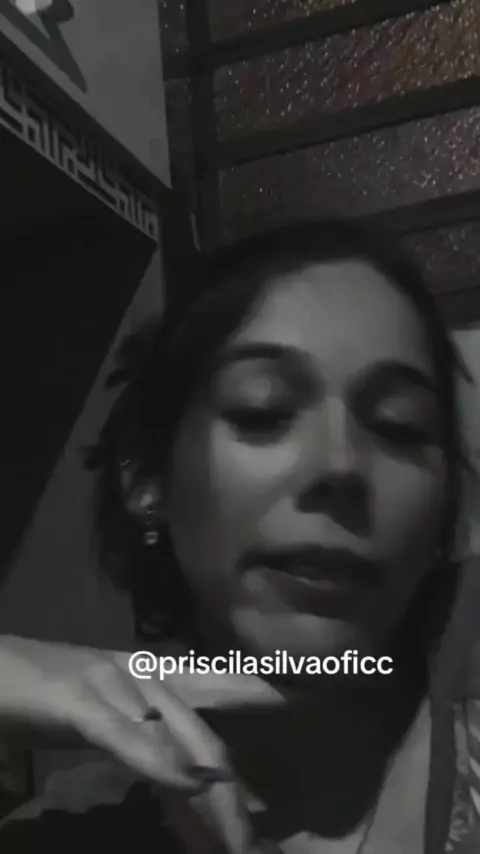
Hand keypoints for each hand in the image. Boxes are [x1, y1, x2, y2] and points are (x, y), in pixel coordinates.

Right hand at [0, 636, 283, 851]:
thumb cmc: (51, 689)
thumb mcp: (110, 716)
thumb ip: (154, 742)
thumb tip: (195, 782)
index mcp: (155, 674)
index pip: (228, 682)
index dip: (274, 688)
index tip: (326, 690)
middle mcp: (146, 673)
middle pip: (213, 720)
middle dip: (248, 765)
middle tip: (276, 808)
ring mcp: (115, 685)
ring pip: (181, 739)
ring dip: (215, 797)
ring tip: (241, 842)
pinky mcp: (81, 705)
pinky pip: (128, 740)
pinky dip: (162, 764)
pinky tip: (193, 784)